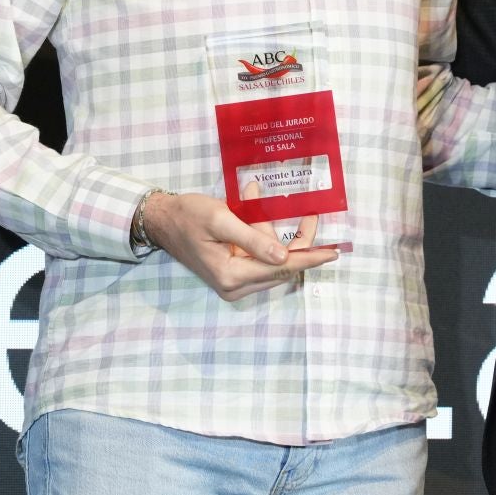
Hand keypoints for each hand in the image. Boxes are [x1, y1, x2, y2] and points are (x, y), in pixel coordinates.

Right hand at [139, 191, 337, 301]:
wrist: (162, 221)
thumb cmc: (189, 215)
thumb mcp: (221, 220)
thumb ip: (252, 238)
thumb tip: (284, 256)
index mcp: (231, 275)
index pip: (280, 268)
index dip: (309, 258)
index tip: (333, 253)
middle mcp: (234, 286)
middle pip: (280, 268)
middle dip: (298, 243)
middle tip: (310, 215)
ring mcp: (233, 283)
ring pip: (272, 264)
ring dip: (281, 240)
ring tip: (277, 208)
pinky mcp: (232, 275)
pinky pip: (260, 260)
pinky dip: (266, 239)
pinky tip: (261, 215)